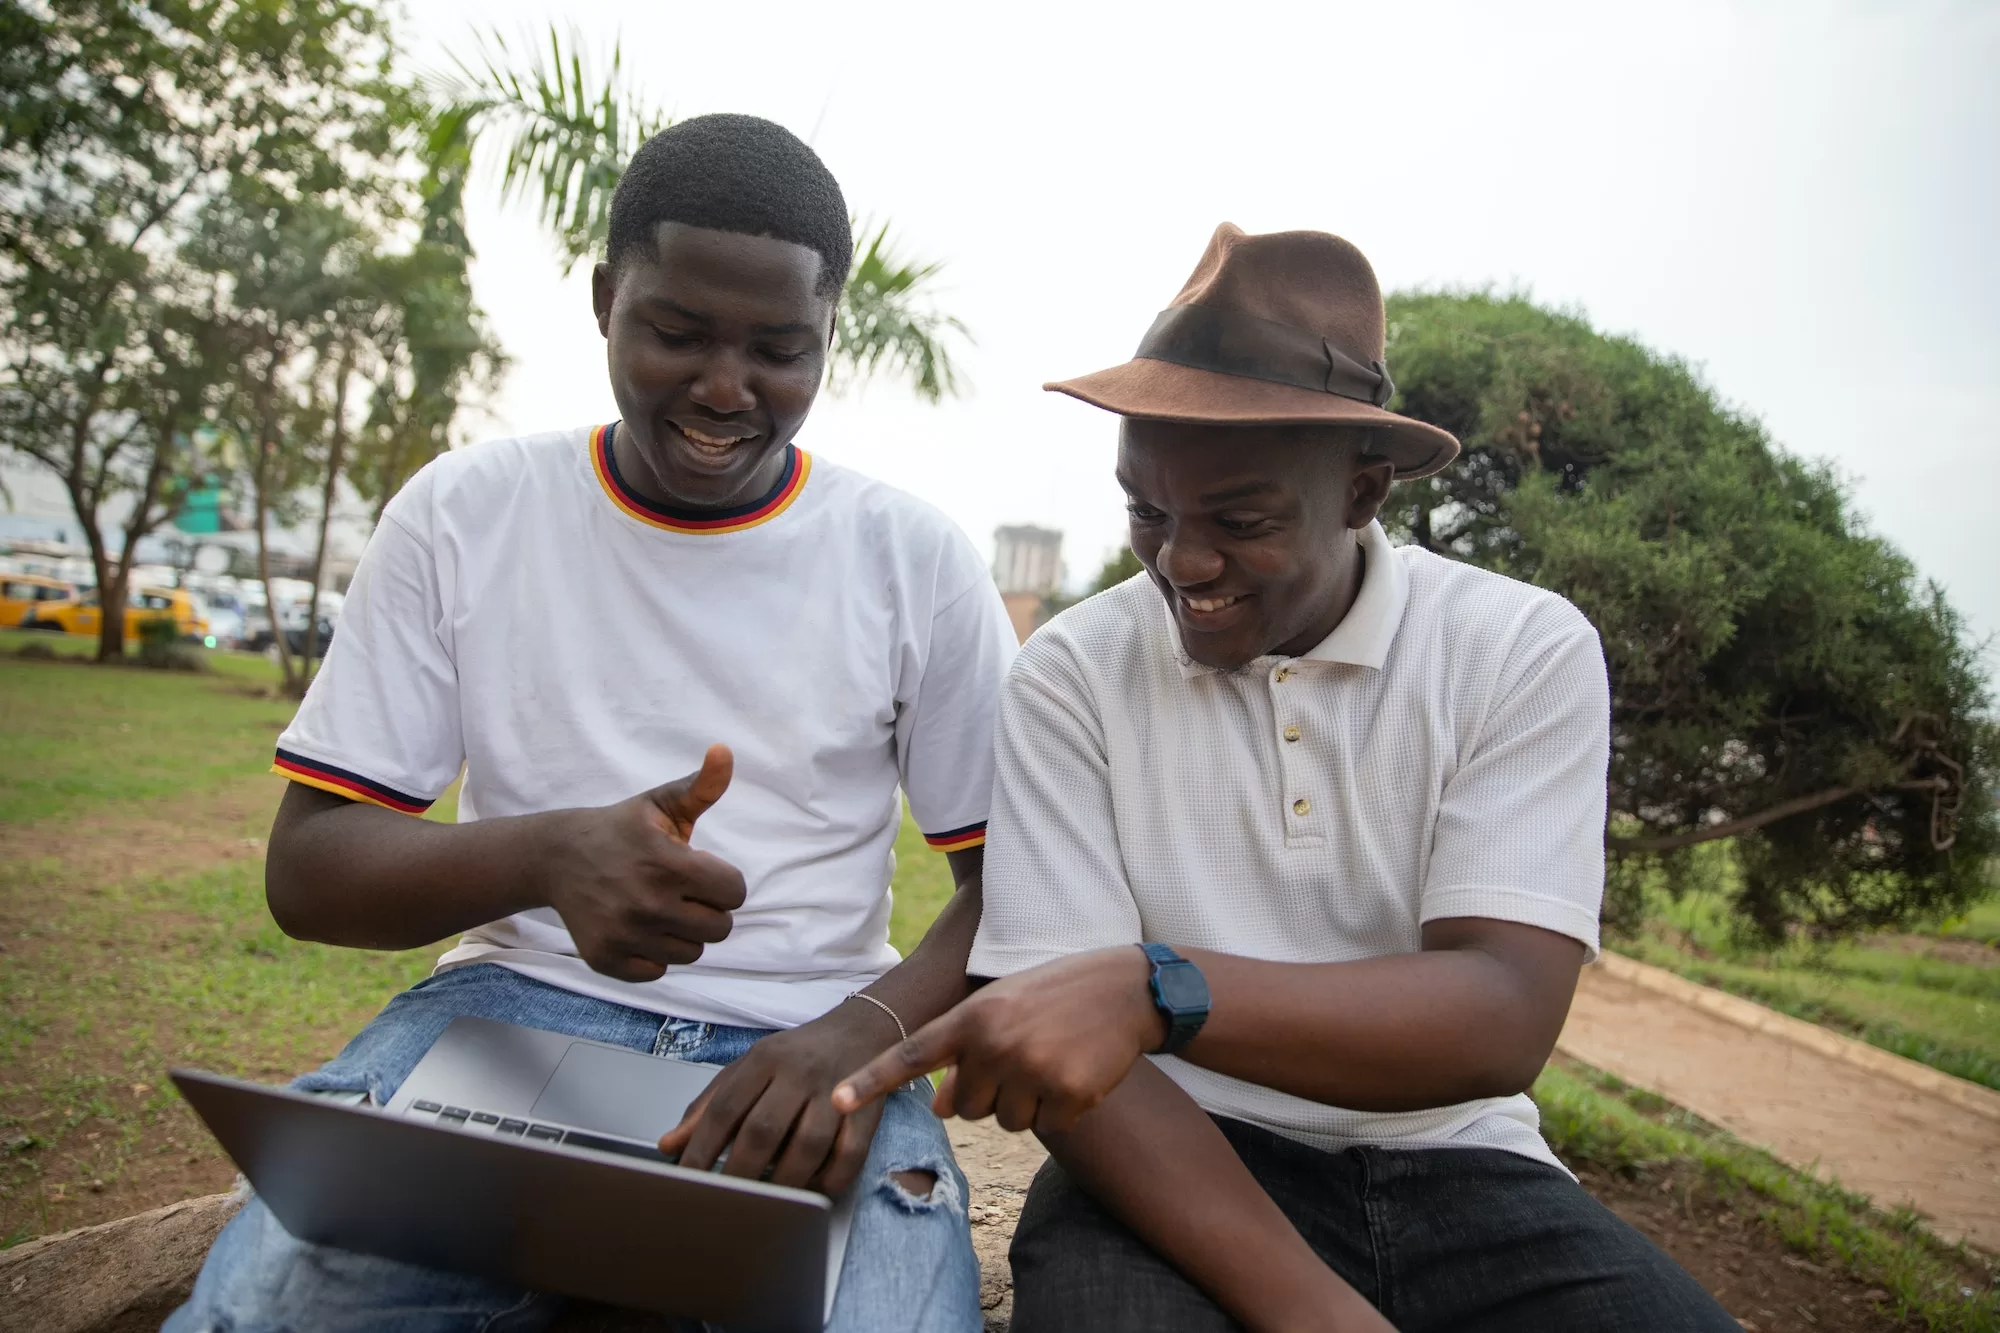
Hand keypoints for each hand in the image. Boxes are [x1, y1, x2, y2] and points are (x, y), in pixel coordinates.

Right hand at [538, 744, 747, 981]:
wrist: (557, 857)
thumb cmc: (622, 828)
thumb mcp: (661, 802)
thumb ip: (702, 786)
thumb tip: (725, 751)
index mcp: (668, 864)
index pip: (735, 893)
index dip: (723, 881)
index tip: (699, 870)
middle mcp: (648, 904)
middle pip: (719, 928)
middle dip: (706, 908)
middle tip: (679, 891)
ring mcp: (625, 934)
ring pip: (692, 953)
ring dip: (682, 932)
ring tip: (658, 907)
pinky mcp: (606, 958)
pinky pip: (658, 971)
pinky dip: (653, 954)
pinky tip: (637, 927)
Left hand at [658, 997, 901, 1193]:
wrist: (861, 1030)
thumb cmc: (796, 1056)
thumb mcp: (748, 1068)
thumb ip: (709, 1105)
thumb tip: (670, 1146)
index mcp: (765, 1059)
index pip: (726, 1108)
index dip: (702, 1148)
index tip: (687, 1180)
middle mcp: (800, 1072)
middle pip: (764, 1129)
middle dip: (740, 1173)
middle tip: (726, 1202)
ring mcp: (837, 1090)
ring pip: (807, 1146)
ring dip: (784, 1183)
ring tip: (767, 1203)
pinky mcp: (868, 1111)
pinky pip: (850, 1155)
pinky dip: (829, 1180)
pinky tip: (812, 1191)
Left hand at [834, 947, 1166, 1135]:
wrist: (1125, 989)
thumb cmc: (1054, 997)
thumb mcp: (1002, 1010)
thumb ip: (964, 1052)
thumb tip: (939, 1108)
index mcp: (973, 1016)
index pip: (912, 1054)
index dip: (871, 1081)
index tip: (836, 1101)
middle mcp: (997, 1042)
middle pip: (965, 1109)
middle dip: (988, 1095)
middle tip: (1021, 1057)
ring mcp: (1033, 1069)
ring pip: (1005, 1122)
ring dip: (1024, 1104)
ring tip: (1050, 1060)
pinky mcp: (1069, 1093)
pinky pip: (1045, 1127)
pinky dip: (1059, 1110)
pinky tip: (1075, 1073)